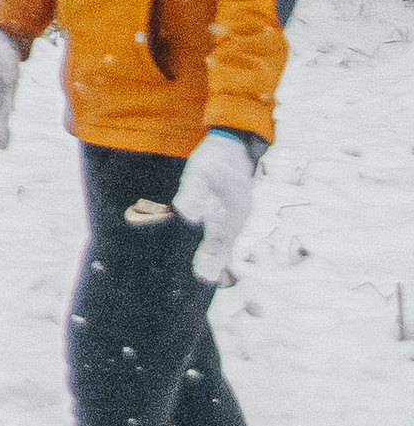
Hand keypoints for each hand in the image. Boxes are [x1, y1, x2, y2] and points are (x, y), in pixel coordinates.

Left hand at [176, 129, 256, 283]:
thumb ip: (192, 192)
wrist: (233, 145)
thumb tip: (188, 214)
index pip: (223, 241)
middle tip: (203, 279)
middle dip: (215, 263)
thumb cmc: (216, 158)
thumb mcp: (200, 170)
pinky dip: (216, 245)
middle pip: (225, 245)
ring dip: (215, 256)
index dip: (213, 258)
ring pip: (225, 240)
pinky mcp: (228, 211)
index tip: (204, 274)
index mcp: (234, 211)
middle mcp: (237, 217)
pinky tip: (205, 254)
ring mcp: (235, 215)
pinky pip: (223, 232)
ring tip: (203, 274)